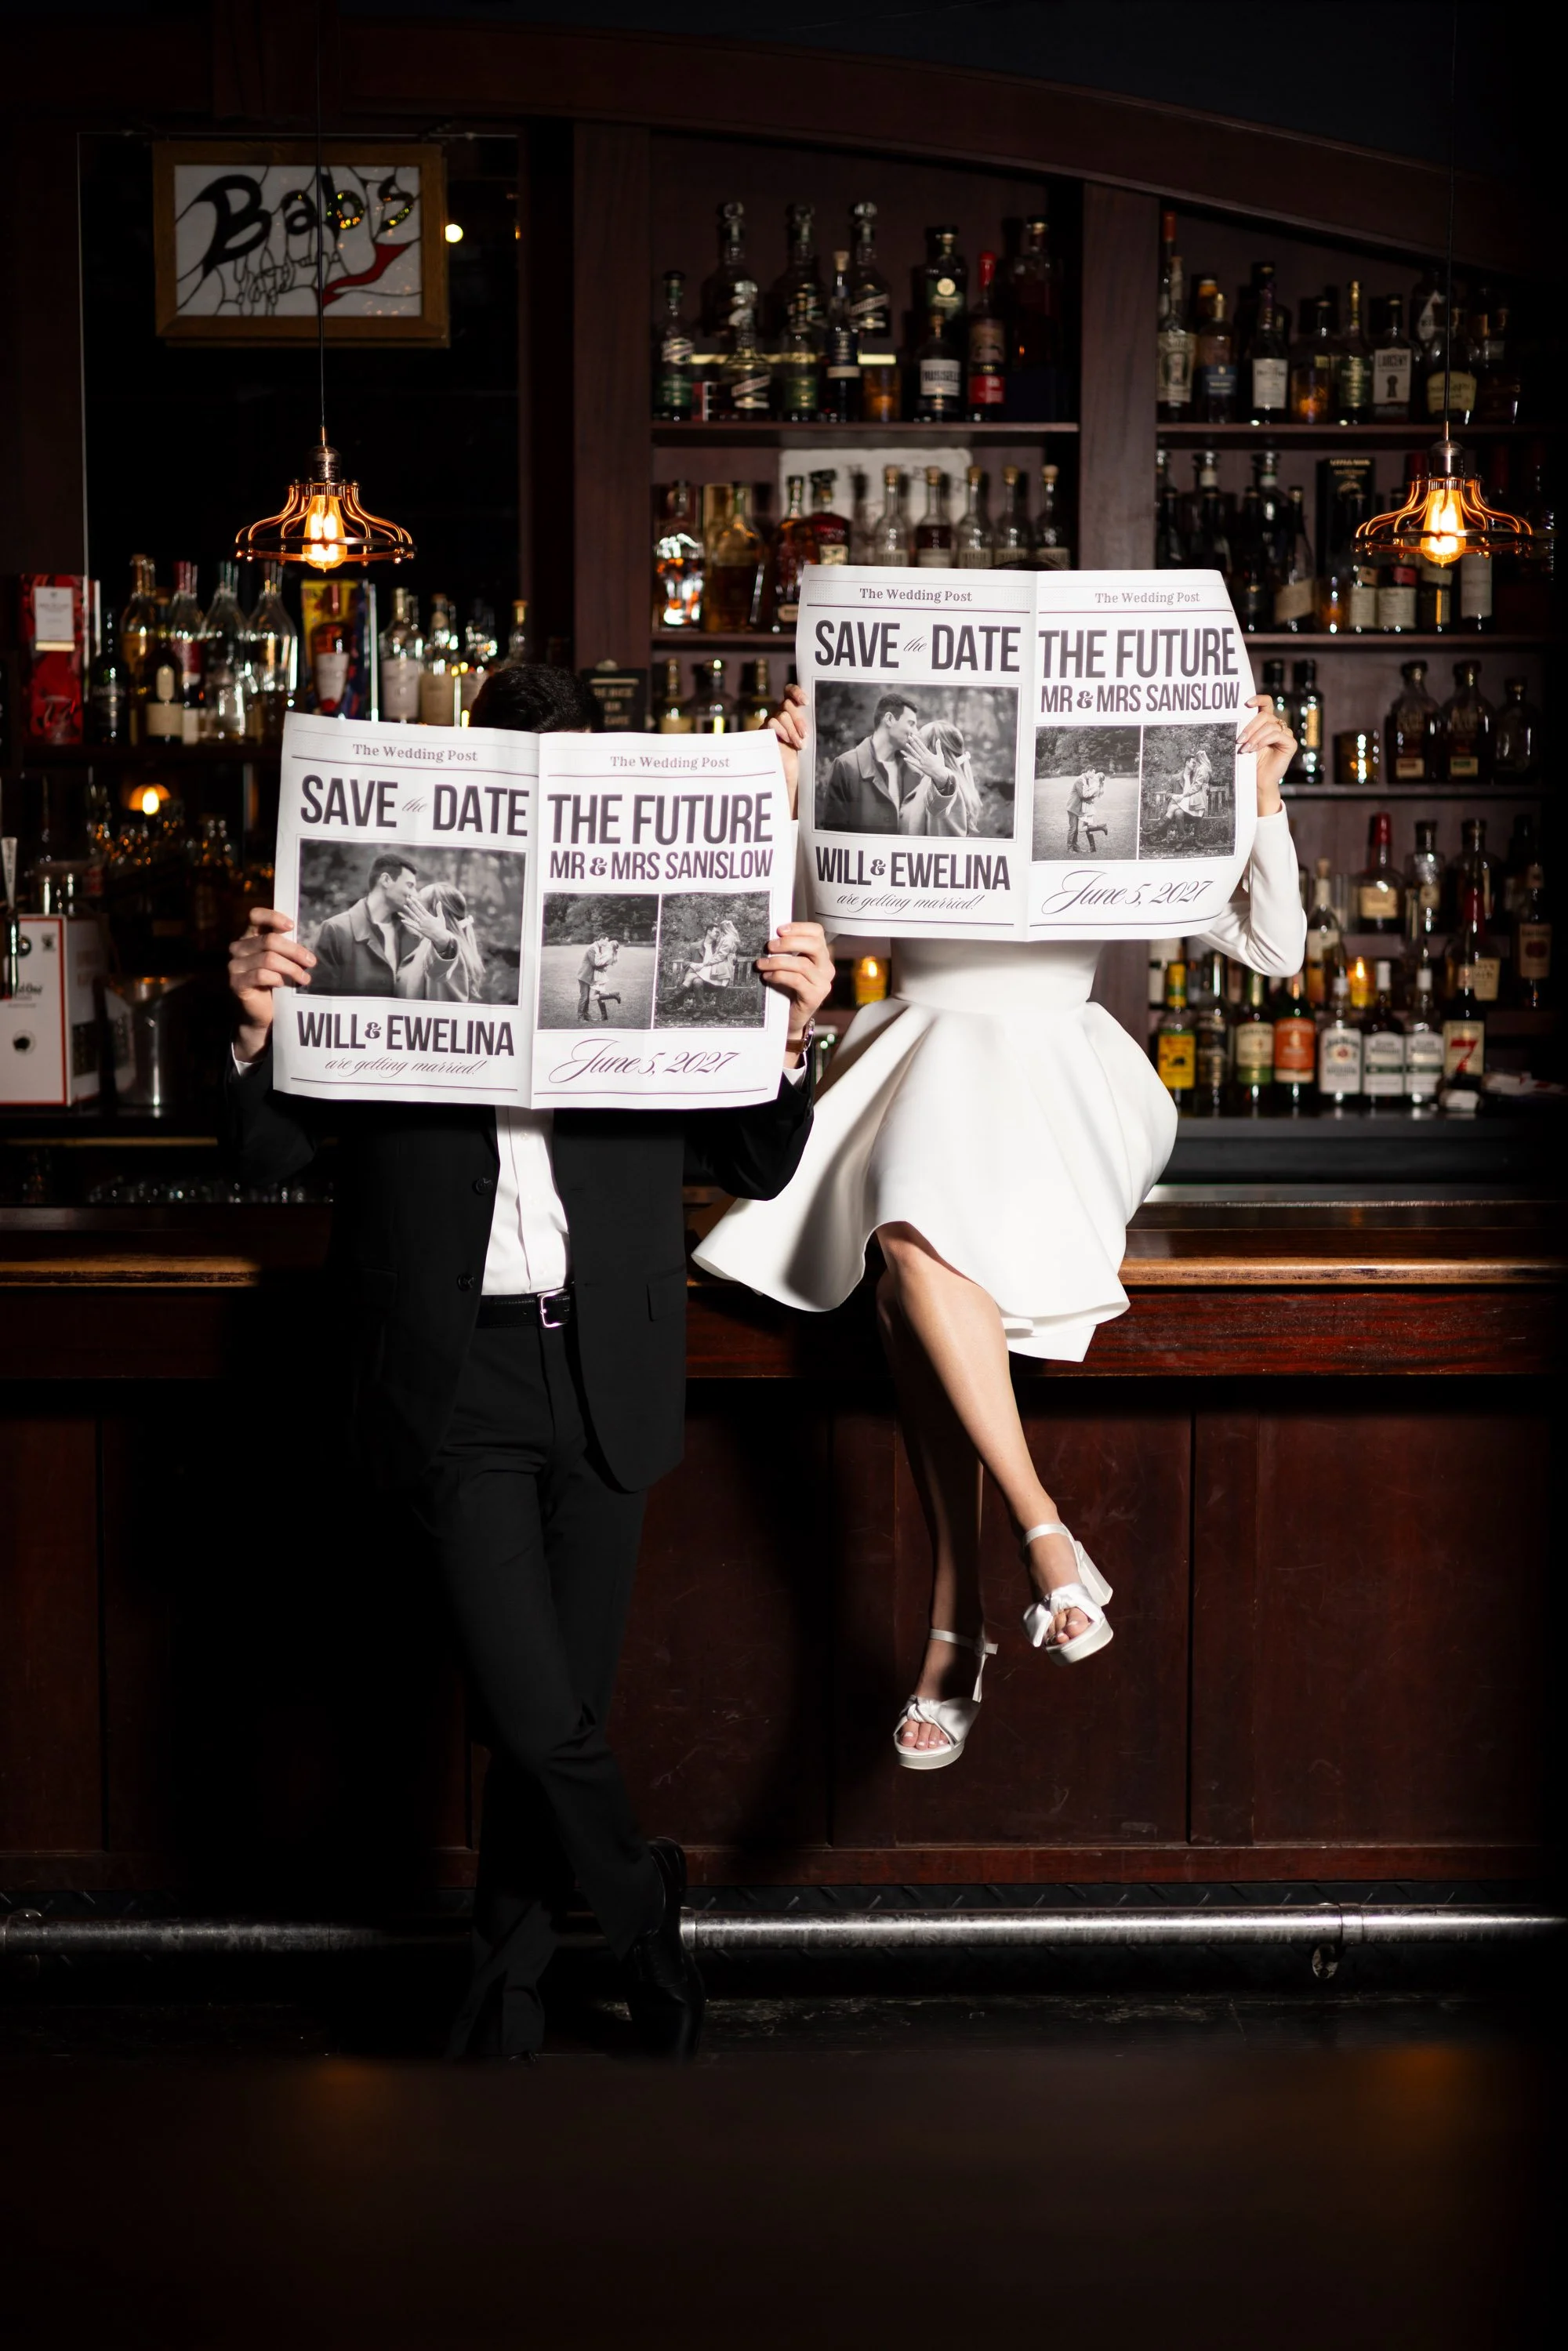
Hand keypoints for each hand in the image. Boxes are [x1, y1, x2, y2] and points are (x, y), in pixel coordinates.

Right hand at [229, 907, 313, 1063]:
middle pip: (269, 940)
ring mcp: (235, 965)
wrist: (261, 1012)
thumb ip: (285, 947)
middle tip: (311, 962)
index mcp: (248, 936)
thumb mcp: (281, 960)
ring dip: (291, 968)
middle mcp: (238, 947)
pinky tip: (283, 984)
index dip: (273, 917)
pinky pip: (261, 975)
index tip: (292, 926)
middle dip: (294, 951)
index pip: (254, 916)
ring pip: (268, 959)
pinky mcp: (236, 982)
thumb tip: (308, 937)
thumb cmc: (274, 981)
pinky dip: (276, 979)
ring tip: (305, 978)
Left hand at [398, 895, 453, 946]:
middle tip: (407, 899)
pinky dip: (407, 923)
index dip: (416, 902)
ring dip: (408, 911)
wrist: (440, 937)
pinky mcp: (420, 930)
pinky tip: (402, 920)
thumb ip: (439, 909)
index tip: (412, 898)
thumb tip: (439, 901)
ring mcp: (421, 925)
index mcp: (428, 916)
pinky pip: (412, 926)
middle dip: (411, 904)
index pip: (421, 907)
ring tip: (404, 906)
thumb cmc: (441, 927)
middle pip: (416, 910)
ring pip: (413, 916)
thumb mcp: (441, 917)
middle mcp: (424, 919)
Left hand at [755, 919, 833, 1061]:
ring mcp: (823, 983)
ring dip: (778, 961)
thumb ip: (787, 951)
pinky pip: (796, 980)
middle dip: (789, 943)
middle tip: (769, 946)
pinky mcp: (815, 996)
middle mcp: (826, 967)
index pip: (817, 932)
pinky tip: (767, 977)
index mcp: (821, 955)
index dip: (799, 927)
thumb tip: (770, 936)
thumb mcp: (789, 966)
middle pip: (814, 945)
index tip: (779, 929)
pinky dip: (779, 976)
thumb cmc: (788, 988)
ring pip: (802, 964)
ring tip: (762, 964)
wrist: (791, 1017)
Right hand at [767, 681, 806, 814]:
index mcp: (792, 714)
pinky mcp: (764, 735)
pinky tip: (788, 743)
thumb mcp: (811, 741)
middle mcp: (780, 717)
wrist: (789, 780)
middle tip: (805, 734)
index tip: (806, 702)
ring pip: (780, 714)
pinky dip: (782, 731)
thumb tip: (831, 714)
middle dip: (798, 718)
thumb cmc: (803, 762)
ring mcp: (771, 725)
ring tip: (800, 744)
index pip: (789, 692)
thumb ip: (811, 726)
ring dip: (792, 728)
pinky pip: (771, 723)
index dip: (796, 691)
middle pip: (786, 704)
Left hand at [900, 731, 952, 783]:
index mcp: (929, 754)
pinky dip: (909, 761)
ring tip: (906, 744)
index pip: (922, 745)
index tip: (914, 736)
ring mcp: (922, 762)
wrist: (940, 774)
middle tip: (909, 737)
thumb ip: (938, 747)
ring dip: (910, 749)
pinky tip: (904, 758)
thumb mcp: (940, 755)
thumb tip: (938, 739)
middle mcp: (925, 757)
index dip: (917, 740)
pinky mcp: (921, 767)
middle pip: (917, 748)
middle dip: (913, 742)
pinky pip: (914, 763)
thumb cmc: (940, 764)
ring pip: (915, 754)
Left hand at [1240, 694, 1294, 812]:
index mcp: (1267, 722)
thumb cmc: (1249, 761)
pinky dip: (1264, 741)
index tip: (1246, 703)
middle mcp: (1277, 726)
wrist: (1257, 780)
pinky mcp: (1290, 744)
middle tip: (1240, 739)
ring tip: (1245, 748)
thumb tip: (1236, 715)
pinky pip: (1277, 734)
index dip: (1259, 699)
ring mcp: (1285, 734)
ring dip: (1255, 736)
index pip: (1267, 703)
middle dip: (1250, 727)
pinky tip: (1255, 749)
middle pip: (1265, 715)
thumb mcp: (1246, 741)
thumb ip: (1247, 728)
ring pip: (1270, 725)